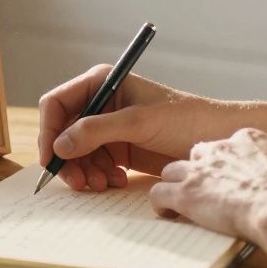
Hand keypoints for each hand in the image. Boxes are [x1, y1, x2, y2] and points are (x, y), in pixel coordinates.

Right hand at [38, 66, 208, 191]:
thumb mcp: (139, 122)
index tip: (51, 158)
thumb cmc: (185, 119)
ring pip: (77, 153)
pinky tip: (117, 181)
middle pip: (63, 132)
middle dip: (67, 158)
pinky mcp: (119, 149)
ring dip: (84, 171)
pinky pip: (94, 164)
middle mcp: (101, 104)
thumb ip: (96, 130)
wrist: (216, 138)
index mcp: (102, 83)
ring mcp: (109, 128)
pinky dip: (99, 176)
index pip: (57, 104)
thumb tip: (59, 146)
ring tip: (102, 184)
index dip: (49, 130)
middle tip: (78, 182)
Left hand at [148, 127, 266, 242]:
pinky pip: (159, 193)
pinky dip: (161, 205)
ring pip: (172, 171)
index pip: (227, 144)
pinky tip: (169, 216)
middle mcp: (222, 148)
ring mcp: (201, 170)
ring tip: (180, 205)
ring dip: (175, 186)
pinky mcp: (186, 192)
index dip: (225, 163)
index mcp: (251, 139)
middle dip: (198, 172)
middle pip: (197, 154)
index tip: (228, 178)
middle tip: (203, 192)